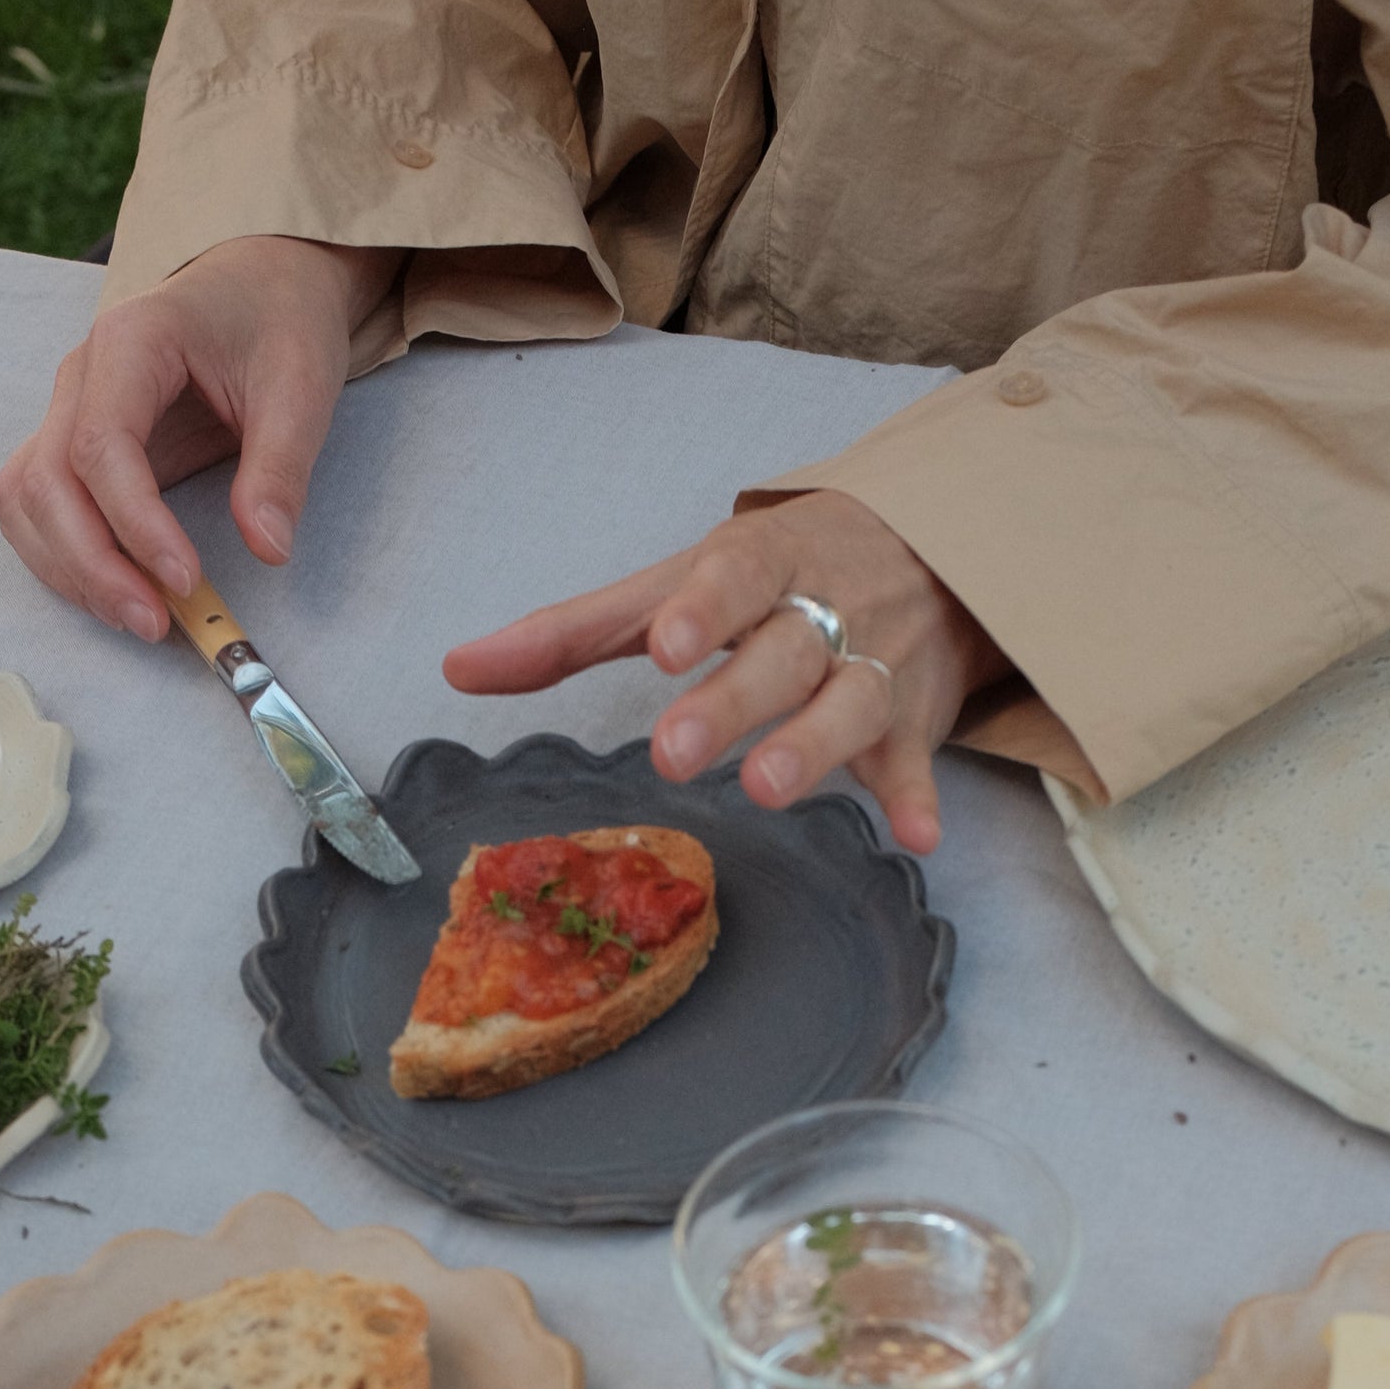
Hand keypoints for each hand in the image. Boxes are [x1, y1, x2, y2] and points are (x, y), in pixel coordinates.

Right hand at [0, 236, 402, 640]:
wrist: (259, 284)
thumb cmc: (277, 320)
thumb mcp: (301, 384)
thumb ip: (281, 466)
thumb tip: (267, 549)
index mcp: (131, 341)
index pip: (101, 446)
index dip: (135, 524)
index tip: (186, 581)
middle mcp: (81, 374)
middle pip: (47, 481)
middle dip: (92, 564)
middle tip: (155, 624)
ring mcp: (68, 409)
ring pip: (28, 500)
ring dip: (71, 569)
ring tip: (140, 618)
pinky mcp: (74, 444)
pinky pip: (40, 507)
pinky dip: (66, 559)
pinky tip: (117, 593)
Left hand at [443, 494, 1002, 853]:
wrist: (930, 552)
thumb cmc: (777, 575)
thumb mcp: (677, 583)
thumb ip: (575, 631)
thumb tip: (459, 668)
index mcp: (763, 564)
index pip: (733, 577)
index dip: (699, 611)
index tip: (662, 645)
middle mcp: (823, 612)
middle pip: (782, 652)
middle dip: (732, 700)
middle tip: (674, 751)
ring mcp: (875, 667)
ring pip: (850, 703)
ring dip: (813, 746)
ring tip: (766, 789)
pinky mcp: (912, 724)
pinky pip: (917, 763)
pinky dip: (920, 796)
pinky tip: (917, 836)